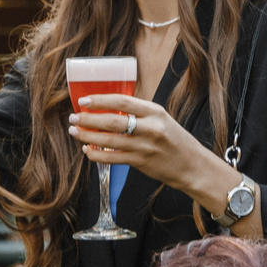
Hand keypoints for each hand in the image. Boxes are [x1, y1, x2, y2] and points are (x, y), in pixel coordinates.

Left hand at [70, 95, 242, 217]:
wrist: (193, 166)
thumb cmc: (175, 141)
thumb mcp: (161, 120)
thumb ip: (140, 114)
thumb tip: (109, 108)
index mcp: (155, 112)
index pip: (123, 102)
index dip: (100, 100)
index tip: (84, 100)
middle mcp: (150, 128)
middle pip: (112, 121)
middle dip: (88, 119)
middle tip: (73, 117)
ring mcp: (145, 146)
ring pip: (108, 140)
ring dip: (87, 136)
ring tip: (74, 132)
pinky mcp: (141, 162)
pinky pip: (112, 158)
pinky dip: (96, 154)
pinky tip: (87, 150)